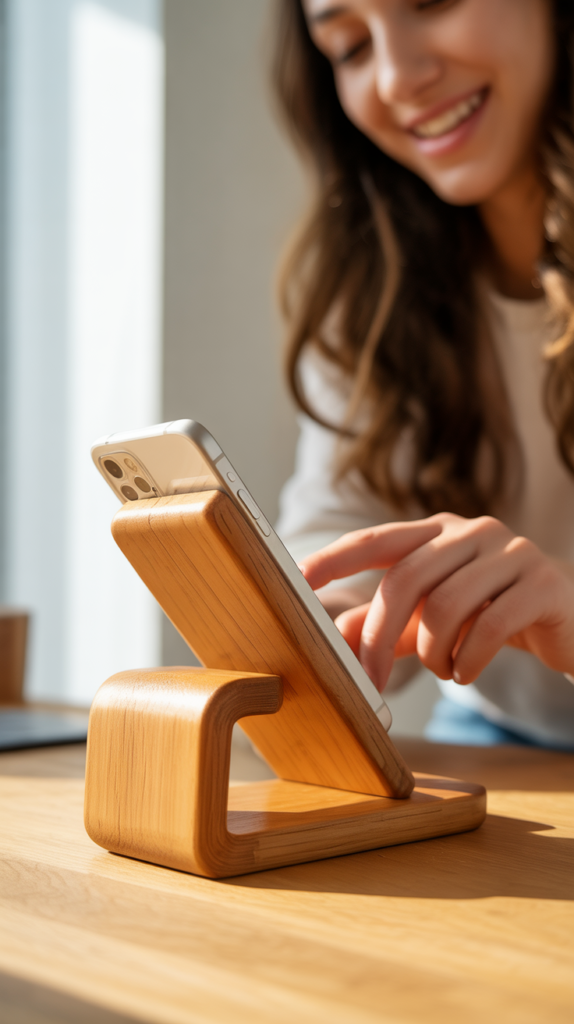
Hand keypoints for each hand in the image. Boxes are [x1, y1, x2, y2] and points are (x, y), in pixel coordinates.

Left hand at [300, 513, 573, 691]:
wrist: (566, 625)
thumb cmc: (488, 617)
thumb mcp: (428, 623)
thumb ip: (382, 627)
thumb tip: (328, 642)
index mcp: (437, 533)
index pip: (378, 539)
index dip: (336, 557)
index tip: (299, 579)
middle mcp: (471, 531)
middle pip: (405, 579)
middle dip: (378, 636)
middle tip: (370, 679)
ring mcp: (510, 552)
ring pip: (445, 605)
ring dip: (433, 653)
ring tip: (444, 669)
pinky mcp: (542, 582)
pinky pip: (489, 626)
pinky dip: (468, 660)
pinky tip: (467, 672)